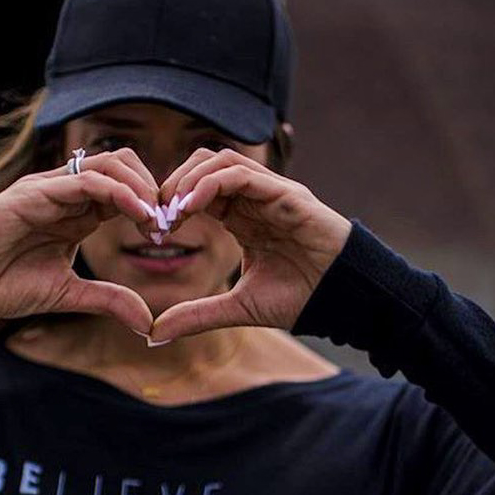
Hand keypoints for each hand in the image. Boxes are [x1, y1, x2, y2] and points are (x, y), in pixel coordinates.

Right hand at [0, 150, 160, 333]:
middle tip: (170, 224)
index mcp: (76, 214)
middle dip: (154, 191)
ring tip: (158, 220)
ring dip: (143, 188)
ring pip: (111, 165)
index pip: (126, 193)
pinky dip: (120, 193)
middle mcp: (66, 195)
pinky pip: (87, 180)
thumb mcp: (68, 295)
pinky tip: (140, 216)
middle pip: (125, 167)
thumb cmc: (2, 285)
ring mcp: (51, 189)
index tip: (170, 234)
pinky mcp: (35, 192)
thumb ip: (108, 300)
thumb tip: (148, 323)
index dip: (153, 208)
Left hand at [148, 148, 352, 342]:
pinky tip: (191, 207)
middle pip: (202, 165)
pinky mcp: (286, 195)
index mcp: (241, 216)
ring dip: (188, 181)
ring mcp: (270, 193)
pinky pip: (242, 174)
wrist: (340, 300)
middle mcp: (253, 198)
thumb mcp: (236, 308)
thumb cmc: (299, 298)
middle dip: (173, 185)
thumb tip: (156, 333)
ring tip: (172, 211)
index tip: (153, 230)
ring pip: (220, 161)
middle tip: (156, 217)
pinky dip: (211, 184)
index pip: (196, 190)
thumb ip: (197, 314)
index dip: (170, 203)